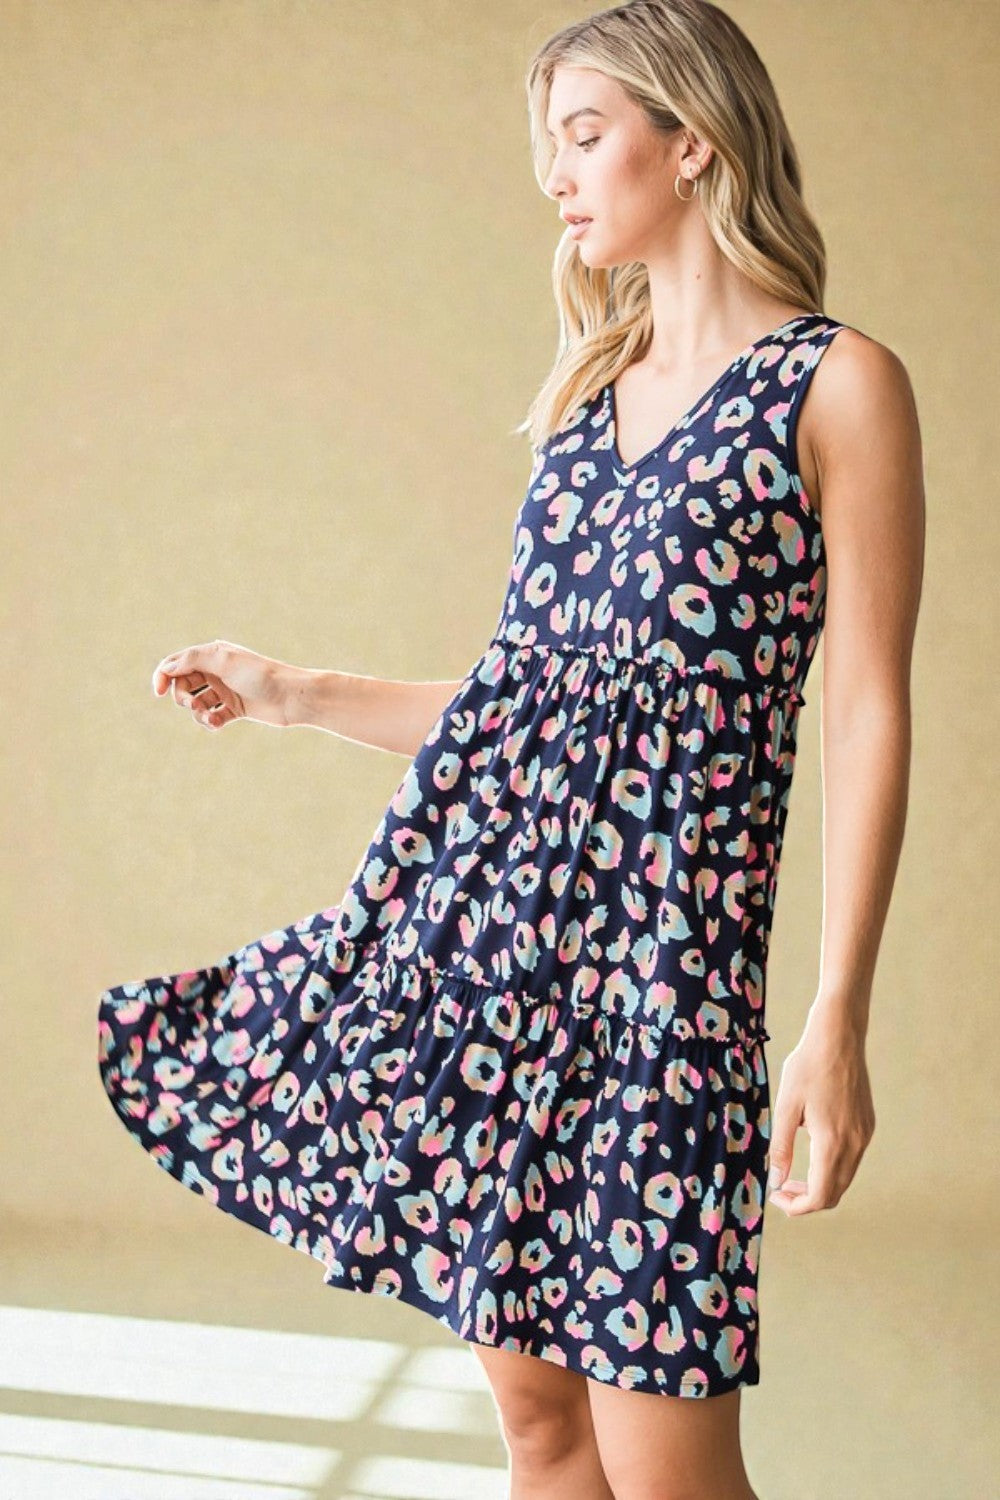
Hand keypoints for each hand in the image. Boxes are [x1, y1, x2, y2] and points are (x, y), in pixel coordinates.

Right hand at [151, 638, 294, 730]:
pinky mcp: (234, 709)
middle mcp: (216, 671)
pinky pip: (211, 717)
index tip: (157, 692)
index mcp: (212, 654)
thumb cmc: (260, 675)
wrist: (291, 697)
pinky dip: (209, 721)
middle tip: (193, 705)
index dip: (163, 676)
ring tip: (211, 717)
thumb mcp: (224, 661)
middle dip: (183, 698)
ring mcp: (225, 691)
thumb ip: (192, 660)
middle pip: (183, 686)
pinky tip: (217, 723)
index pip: (176, 663)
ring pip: (196, 704)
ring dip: (198, 713)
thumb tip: (167, 667)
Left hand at [766, 1011, 876, 1216]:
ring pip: (844, 1177)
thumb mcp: (786, 1106)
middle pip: (835, 1193)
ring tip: (791, 1172)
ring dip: (819, 1183)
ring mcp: (864, 1135)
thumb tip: (776, 1181)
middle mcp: (855, 1144)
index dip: (797, 1206)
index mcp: (833, 1143)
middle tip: (780, 1186)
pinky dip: (831, 1167)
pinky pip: (851, 1159)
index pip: (821, 1196)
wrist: (839, 1036)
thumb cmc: (808, 1065)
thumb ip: (781, 1147)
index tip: (775, 1196)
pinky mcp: (867, 1124)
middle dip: (807, 1199)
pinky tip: (810, 1149)